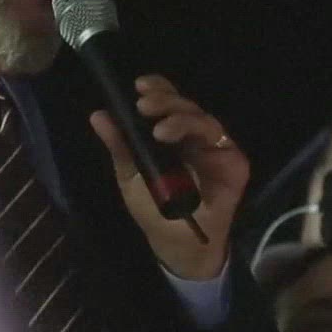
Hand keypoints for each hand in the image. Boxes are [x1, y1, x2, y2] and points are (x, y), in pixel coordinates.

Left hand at [89, 76, 248, 279]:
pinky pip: (220, 138)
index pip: (166, 102)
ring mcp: (214, 146)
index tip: (139, 86)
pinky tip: (183, 139)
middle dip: (165, 100)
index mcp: (169, 134)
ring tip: (159, 130)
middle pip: (184, 105)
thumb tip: (98, 115)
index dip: (157, 88)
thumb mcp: (131, 177)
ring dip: (180, 117)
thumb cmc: (154, 210)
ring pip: (202, 118)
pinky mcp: (233, 160)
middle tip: (144, 105)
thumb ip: (120, 146)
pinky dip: (201, 132)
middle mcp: (193, 135)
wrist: (179, 245)